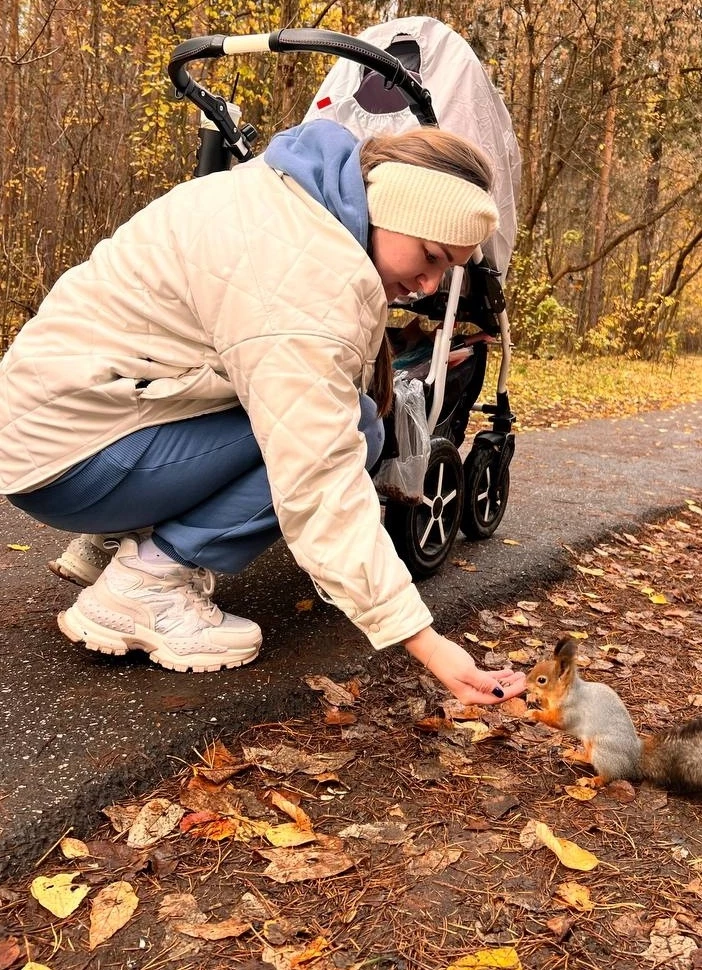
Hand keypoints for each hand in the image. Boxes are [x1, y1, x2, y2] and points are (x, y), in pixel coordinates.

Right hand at [403, 628, 525, 704]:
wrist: (431, 649)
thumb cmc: (447, 659)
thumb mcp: (467, 671)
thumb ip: (484, 683)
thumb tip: (500, 692)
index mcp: (469, 696)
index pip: (496, 698)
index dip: (512, 692)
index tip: (525, 685)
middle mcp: (470, 694)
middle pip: (496, 694)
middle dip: (512, 687)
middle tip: (526, 679)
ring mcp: (470, 686)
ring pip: (493, 686)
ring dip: (507, 680)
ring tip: (520, 674)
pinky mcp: (469, 676)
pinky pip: (488, 679)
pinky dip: (498, 675)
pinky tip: (509, 671)